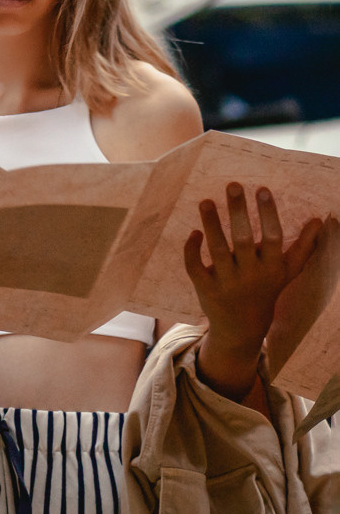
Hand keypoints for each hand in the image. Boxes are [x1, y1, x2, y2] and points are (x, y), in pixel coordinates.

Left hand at [184, 182, 323, 399]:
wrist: (242, 328)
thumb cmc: (267, 290)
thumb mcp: (287, 272)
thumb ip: (304, 246)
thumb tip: (320, 220)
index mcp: (272, 268)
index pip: (273, 237)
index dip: (268, 213)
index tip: (262, 188)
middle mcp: (251, 275)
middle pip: (243, 240)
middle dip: (238, 212)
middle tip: (233, 184)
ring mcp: (227, 283)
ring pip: (217, 250)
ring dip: (211, 224)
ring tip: (206, 200)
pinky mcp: (206, 289)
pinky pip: (196, 267)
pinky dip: (192, 250)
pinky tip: (194, 232)